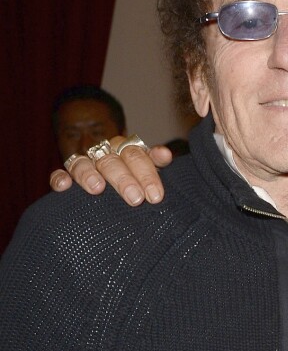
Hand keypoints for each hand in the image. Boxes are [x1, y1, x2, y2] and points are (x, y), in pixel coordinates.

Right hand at [49, 136, 171, 204]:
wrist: (116, 191)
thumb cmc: (138, 181)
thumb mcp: (150, 172)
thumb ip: (158, 163)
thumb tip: (165, 154)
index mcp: (128, 150)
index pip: (137, 155)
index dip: (147, 174)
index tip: (156, 196)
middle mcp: (106, 154)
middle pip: (112, 161)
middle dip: (124, 180)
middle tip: (136, 200)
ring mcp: (85, 164)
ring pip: (83, 163)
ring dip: (90, 174)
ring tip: (98, 189)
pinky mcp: (66, 177)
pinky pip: (59, 174)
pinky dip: (60, 178)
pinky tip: (65, 186)